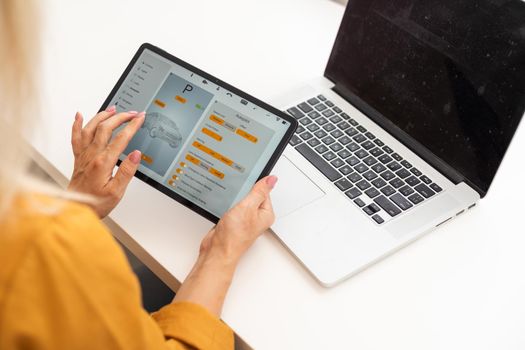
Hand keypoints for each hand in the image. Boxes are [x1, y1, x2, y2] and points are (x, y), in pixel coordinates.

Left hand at [68, 106, 144, 217]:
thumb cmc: (95, 203)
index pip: (121, 138)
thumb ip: (127, 171)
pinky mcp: (78, 158)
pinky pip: (76, 137)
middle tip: (132, 113)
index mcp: (103, 162)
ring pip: (91, 128)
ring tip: (112, 109)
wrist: (76, 209)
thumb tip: (135, 154)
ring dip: (102, 116)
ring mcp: (83, 155)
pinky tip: (79, 116)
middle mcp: (91, 155)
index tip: (140, 118)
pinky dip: (77, 124)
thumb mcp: (117, 191)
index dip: (132, 126)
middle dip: (120, 117)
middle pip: (106, 128)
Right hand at [174, 175, 277, 315]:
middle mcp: (257, 217)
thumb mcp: (248, 207)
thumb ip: (259, 191)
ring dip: (235, 198)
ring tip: (230, 200)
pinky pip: (233, 206)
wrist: (217, 251)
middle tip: (237, 191)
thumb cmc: (234, 235)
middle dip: (244, 191)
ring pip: (241, 200)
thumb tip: (271, 179)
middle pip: (253, 194)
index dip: (255, 184)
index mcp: (266, 214)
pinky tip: (225, 205)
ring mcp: (245, 220)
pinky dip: (228, 204)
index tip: (247, 179)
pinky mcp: (234, 221)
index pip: (264, 191)